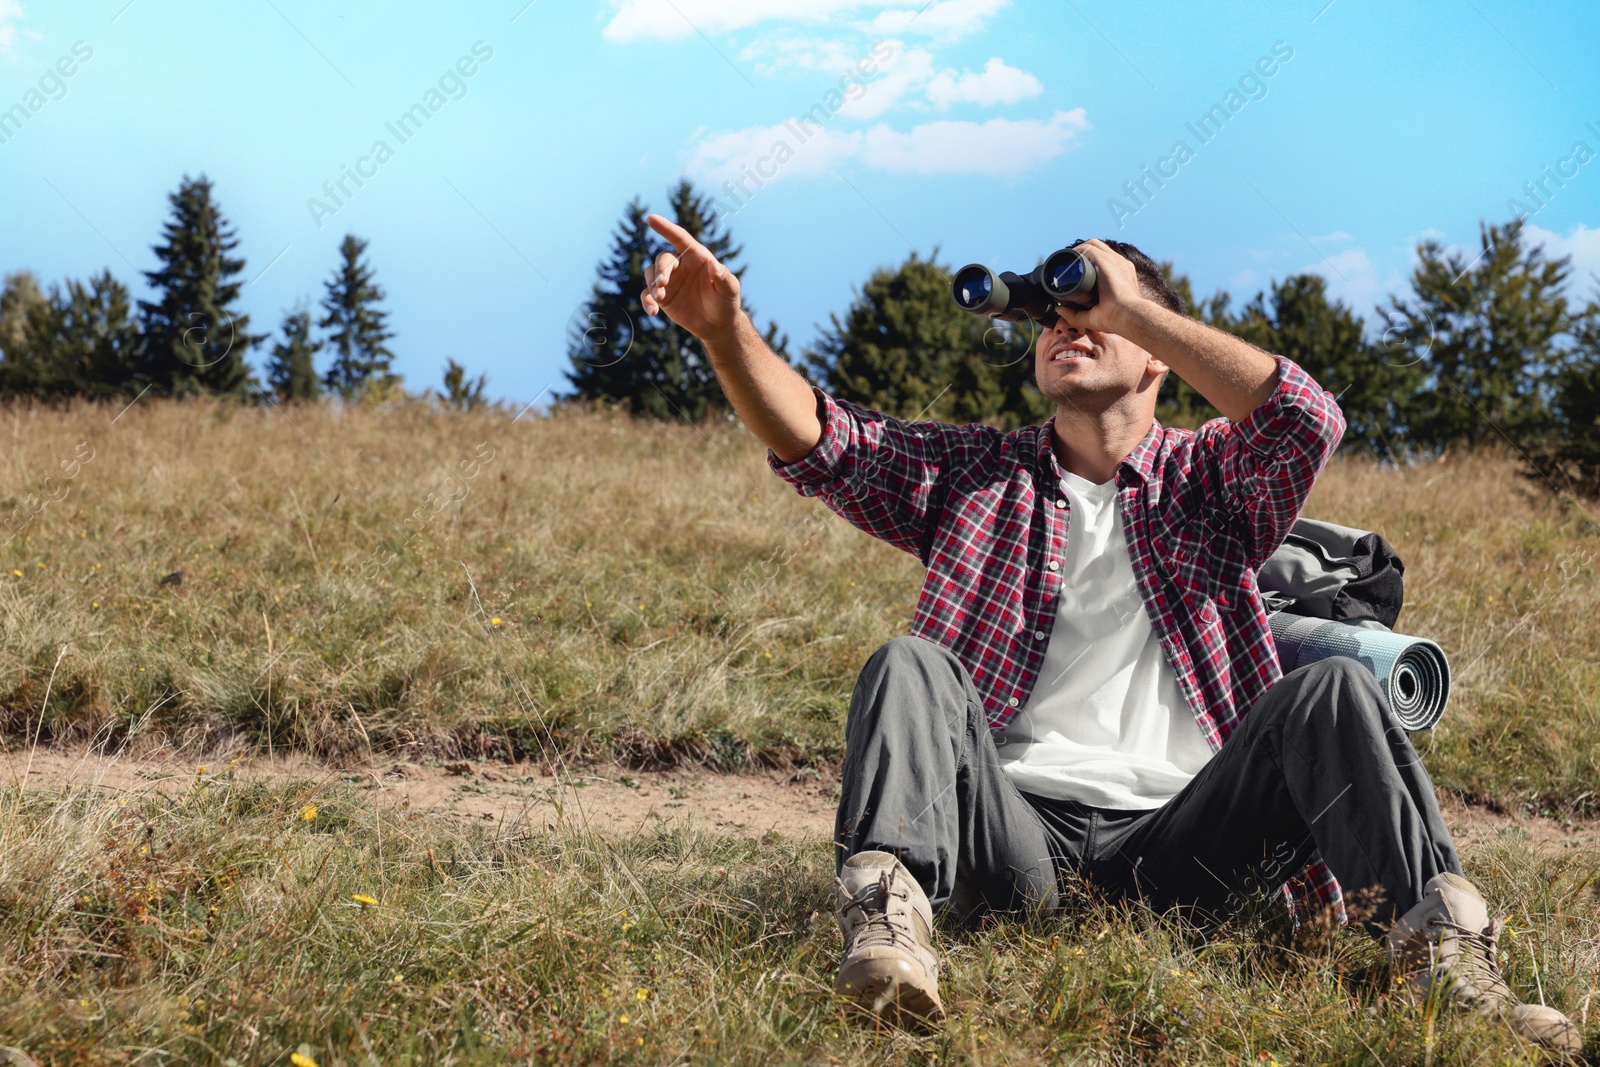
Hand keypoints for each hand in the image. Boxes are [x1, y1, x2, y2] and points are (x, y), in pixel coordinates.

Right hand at [640, 214, 742, 342]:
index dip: (666, 228)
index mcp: (696, 257)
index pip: (679, 238)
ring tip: (659, 298)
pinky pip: (647, 294)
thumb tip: (715, 266)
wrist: (717, 324)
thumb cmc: (726, 302)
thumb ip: (724, 278)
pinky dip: (646, 301)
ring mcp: (669, 281)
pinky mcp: (662, 297)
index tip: (651, 218)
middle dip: (661, 269)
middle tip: (662, 284)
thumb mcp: (730, 290)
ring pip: (651, 274)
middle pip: (663, 259)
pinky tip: (652, 312)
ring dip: (653, 284)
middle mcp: (680, 265)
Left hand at [1053, 239, 1149, 335]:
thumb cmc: (1116, 319)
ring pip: (1093, 245)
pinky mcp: (1105, 260)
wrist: (1128, 316)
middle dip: (1083, 253)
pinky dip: (1076, 251)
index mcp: (1121, 274)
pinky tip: (1067, 257)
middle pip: (1099, 249)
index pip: (1106, 260)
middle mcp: (1119, 264)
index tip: (1077, 271)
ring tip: (1066, 259)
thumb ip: (1075, 314)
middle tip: (1069, 264)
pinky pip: (1088, 248)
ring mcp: (1114, 260)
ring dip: (1078, 250)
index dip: (1090, 262)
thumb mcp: (1092, 316)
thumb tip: (1059, 309)